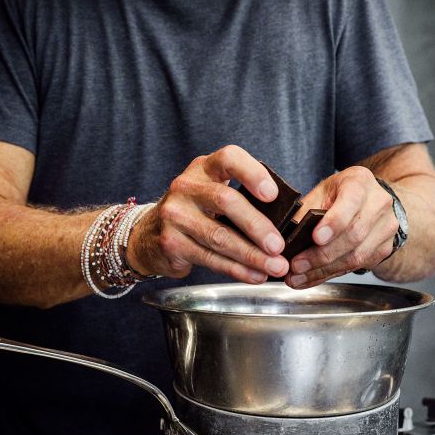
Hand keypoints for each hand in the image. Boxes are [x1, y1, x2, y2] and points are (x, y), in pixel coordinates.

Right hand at [127, 145, 289, 282]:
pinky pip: (210, 258)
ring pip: (219, 236)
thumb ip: (242, 198)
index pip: (228, 159)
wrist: (149, 234)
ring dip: (251, 255)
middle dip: (257, 226)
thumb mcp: (212, 192)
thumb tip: (285, 223)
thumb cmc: (195, 211)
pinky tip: (255, 275)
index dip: (252, 173)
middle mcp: (187, 186)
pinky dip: (237, 269)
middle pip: (226, 202)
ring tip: (275, 267)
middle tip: (279, 246)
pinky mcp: (171, 242)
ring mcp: (175, 214)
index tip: (273, 194)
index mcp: (204, 168)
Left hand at [285, 166, 397, 288]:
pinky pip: (356, 267)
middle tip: (297, 265)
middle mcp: (378, 204)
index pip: (351, 201)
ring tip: (298, 276)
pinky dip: (329, 275)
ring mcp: (385, 228)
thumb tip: (285, 237)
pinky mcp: (383, 249)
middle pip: (353, 235)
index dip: (334, 222)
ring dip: (323, 270)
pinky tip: (311, 278)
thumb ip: (306, 210)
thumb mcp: (321, 192)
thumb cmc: (341, 194)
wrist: (369, 201)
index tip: (315, 238)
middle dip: (321, 254)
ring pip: (356, 256)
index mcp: (360, 182)